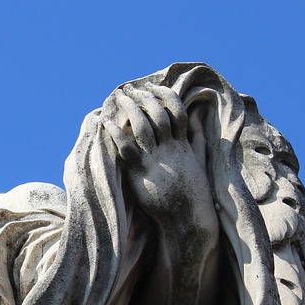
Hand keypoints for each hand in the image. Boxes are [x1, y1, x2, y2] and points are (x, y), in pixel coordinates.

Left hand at [103, 79, 217, 237]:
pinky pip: (126, 149)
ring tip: (119, 98)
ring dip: (130, 109)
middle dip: (143, 97)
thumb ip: (197, 138)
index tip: (153, 86)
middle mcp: (170, 148)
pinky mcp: (141, 173)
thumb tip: (197, 118)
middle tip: (129, 89)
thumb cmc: (192, 192)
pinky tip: (106, 123)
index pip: (176, 110)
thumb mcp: (198, 160)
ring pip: (142, 126)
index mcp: (182, 144)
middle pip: (157, 113)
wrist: (187, 218)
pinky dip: (116, 134)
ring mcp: (155, 160)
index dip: (165, 95)